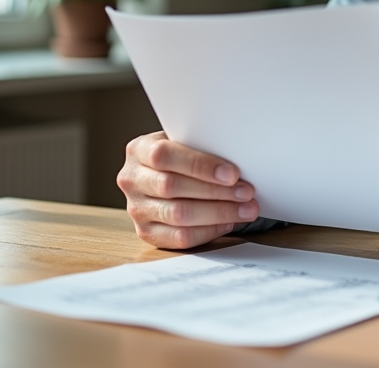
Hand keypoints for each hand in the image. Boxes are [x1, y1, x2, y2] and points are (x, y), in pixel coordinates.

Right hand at [117, 131, 259, 249]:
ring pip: (178, 215)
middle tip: (246, 192)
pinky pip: (180, 237)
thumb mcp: (185, 141)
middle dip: (215, 191)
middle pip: (172, 187)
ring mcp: (136, 209)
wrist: (163, 174)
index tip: (232, 173)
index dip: (200, 165)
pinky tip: (228, 222)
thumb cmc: (182, 155)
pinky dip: (209, 231)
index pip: (164, 156)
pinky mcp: (146, 232)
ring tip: (246, 209)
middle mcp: (131, 179)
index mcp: (139, 150)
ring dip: (218, 213)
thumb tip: (238, 158)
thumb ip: (201, 145)